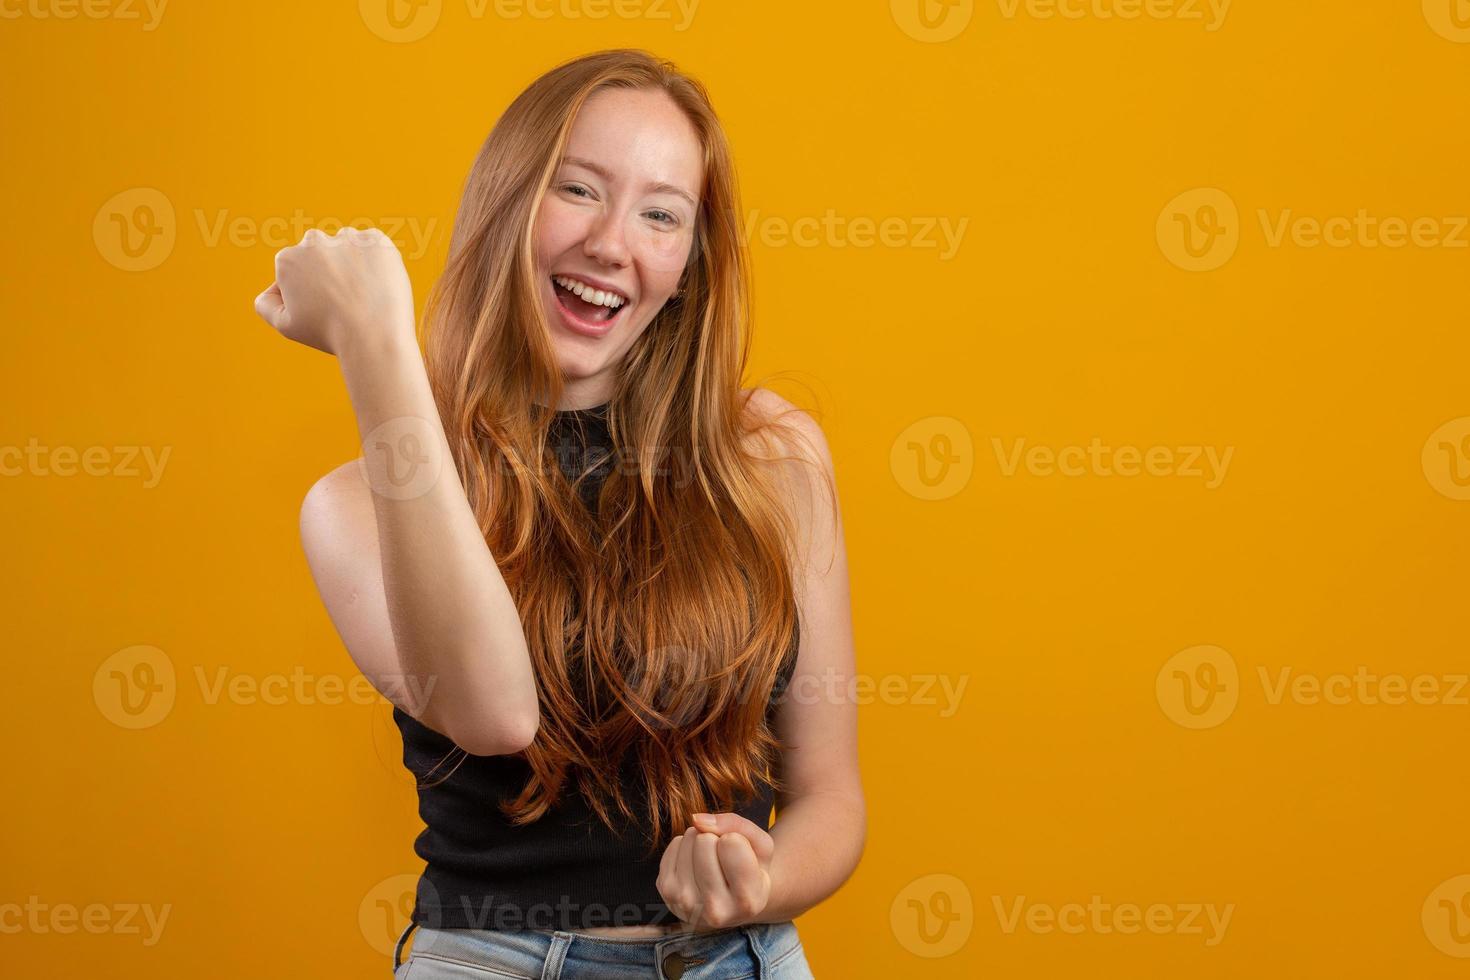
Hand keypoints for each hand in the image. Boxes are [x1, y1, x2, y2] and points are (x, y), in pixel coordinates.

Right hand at [253, 226, 414, 357]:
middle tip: (345, 301)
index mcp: (288, 258)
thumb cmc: (329, 333)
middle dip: (330, 273)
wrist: (373, 335)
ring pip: (348, 248)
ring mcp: (346, 237)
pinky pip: (374, 247)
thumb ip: (266, 304)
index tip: (324, 308)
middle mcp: (314, 240)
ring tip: (364, 294)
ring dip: (353, 264)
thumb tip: (272, 289)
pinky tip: (378, 284)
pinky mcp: (376, 239)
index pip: (298, 269)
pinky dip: (377, 262)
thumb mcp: (286, 326)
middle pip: (322, 255)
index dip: (311, 291)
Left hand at [656, 811, 774, 929]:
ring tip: (711, 864)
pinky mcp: (667, 892)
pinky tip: (696, 868)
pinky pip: (675, 844)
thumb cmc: (750, 870)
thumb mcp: (761, 846)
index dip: (737, 839)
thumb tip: (696, 819)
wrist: (730, 903)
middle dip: (716, 839)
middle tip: (724, 860)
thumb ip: (737, 824)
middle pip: (705, 840)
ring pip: (689, 838)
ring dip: (700, 841)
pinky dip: (686, 848)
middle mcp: (715, 910)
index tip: (742, 858)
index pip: (731, 843)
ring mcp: (685, 903)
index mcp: (747, 901)